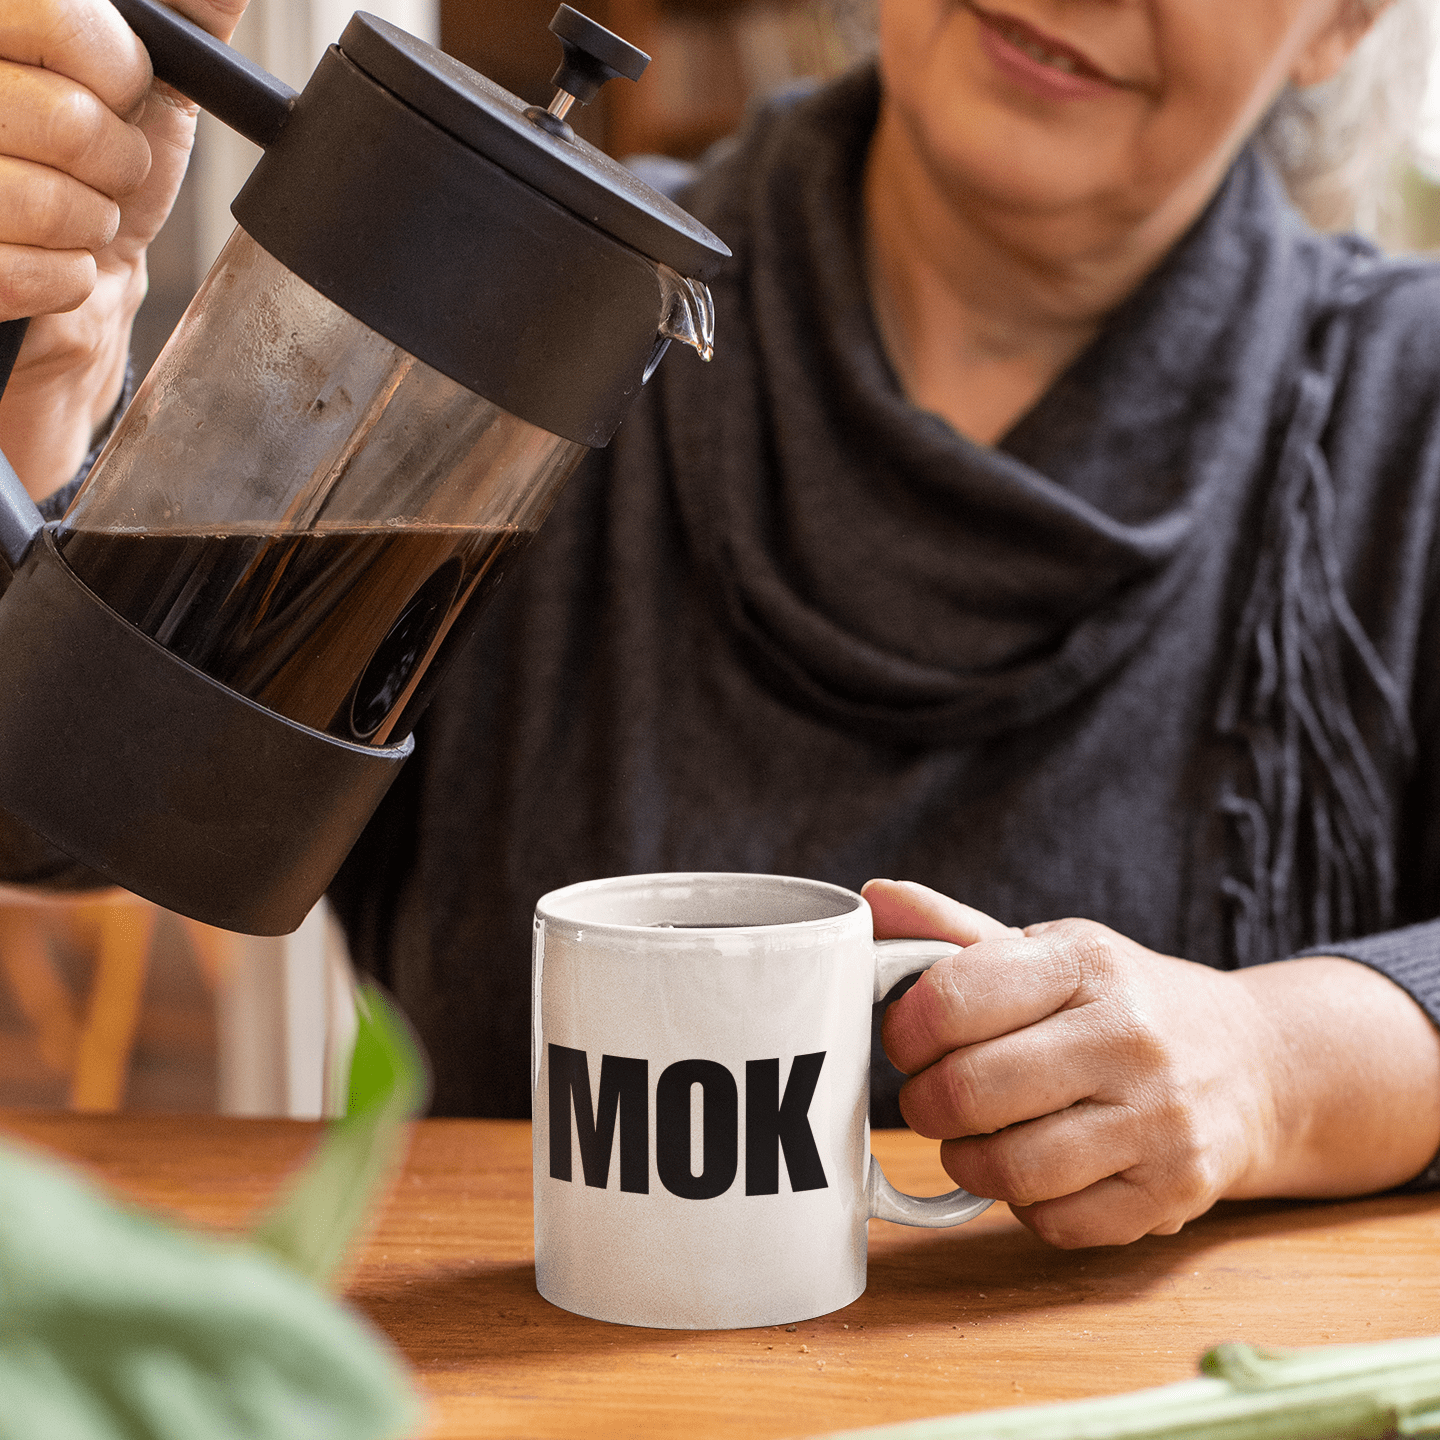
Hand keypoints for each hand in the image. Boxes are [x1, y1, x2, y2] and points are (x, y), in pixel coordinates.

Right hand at [0, 0, 248, 495]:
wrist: (87, 270)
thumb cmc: (111, 168)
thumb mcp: (158, 77)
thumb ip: (186, 14)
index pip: (56, 17)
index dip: (116, 70)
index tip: (117, 92)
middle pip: (64, 119)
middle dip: (115, 158)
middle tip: (103, 166)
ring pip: (52, 203)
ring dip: (92, 221)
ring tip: (78, 213)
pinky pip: (41, 274)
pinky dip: (70, 277)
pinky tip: (58, 258)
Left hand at [865, 878, 1439, 1247]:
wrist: (1249, 1063)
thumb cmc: (1117, 1003)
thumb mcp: (1046, 952)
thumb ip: (951, 932)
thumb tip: (870, 899)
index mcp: (1085, 963)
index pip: (952, 1000)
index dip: (904, 1030)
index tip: (907, 1040)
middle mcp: (1129, 1036)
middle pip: (970, 1092)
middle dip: (925, 1103)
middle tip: (931, 1096)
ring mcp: (1159, 1119)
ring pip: (1010, 1169)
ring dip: (967, 1160)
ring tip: (974, 1136)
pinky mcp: (1173, 1191)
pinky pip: (1056, 1223)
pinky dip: (1024, 1205)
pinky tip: (1036, 1169)